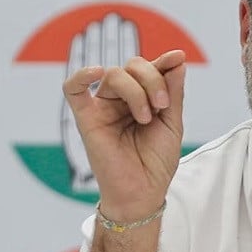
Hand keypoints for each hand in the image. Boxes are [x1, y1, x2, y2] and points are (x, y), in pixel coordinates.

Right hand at [62, 17, 185, 221]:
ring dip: (137, 90)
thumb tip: (177, 58)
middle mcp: (121, 99)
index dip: (164, 61)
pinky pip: (73, 89)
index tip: (178, 58)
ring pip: (114, 74)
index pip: (150, 68)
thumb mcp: (172, 122)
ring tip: (147, 117)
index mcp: (143, 97)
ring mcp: (103, 107)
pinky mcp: (86, 118)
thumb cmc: (156, 161)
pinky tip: (96, 72)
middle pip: (132, 66)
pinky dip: (81, 76)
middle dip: (153, 79)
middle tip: (162, 106)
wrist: (143, 193)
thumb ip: (173, 91)